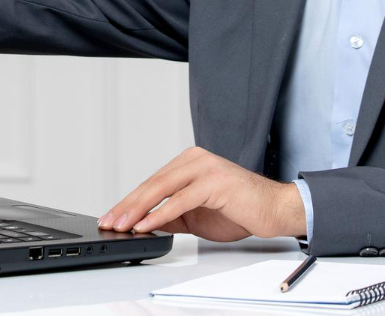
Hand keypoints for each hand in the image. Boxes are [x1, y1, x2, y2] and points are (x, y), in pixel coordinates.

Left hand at [97, 146, 305, 240]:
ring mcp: (205, 168)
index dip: (130, 201)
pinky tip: (146, 225)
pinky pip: (180, 200)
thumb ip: (172, 216)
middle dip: (127, 205)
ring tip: (122, 225)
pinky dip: (160, 214)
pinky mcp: (215, 182)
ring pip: (162, 189)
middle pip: (152, 184)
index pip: (152, 182)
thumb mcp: (197, 215)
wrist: (275, 210)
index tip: (112, 216)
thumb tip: (144, 225)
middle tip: (110, 221)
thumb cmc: (240, 210)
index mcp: (189, 162)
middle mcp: (195, 159)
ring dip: (138, 209)